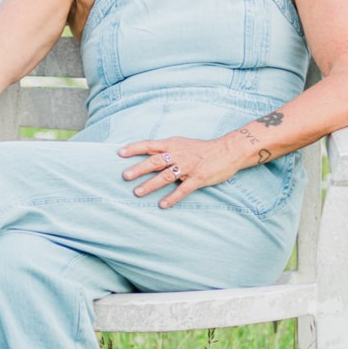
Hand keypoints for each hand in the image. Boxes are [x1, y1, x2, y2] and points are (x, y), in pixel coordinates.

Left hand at [118, 136, 238, 208]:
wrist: (228, 150)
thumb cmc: (202, 148)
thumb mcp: (182, 143)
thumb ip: (166, 149)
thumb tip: (146, 153)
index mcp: (173, 144)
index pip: (149, 145)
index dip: (134, 148)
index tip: (120, 153)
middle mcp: (178, 154)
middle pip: (154, 161)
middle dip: (138, 169)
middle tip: (124, 176)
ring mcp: (188, 167)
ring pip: (165, 176)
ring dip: (150, 185)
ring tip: (137, 193)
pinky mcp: (198, 179)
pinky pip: (183, 189)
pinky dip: (172, 198)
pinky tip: (162, 205)